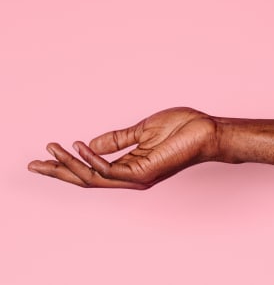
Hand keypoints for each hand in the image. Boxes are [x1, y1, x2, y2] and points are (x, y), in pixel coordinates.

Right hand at [28, 107, 218, 188]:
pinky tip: (80, 145)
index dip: (67, 164)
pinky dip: (92, 159)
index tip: (45, 155)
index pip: (92, 169)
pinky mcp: (144, 173)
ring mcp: (137, 177)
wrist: (206, 130)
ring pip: (94, 178)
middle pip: (87, 179)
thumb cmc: (181, 128)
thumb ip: (116, 139)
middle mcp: (130, 176)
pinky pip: (110, 171)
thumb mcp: (140, 130)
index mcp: (130, 165)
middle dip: (59, 172)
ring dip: (69, 164)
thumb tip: (89, 144)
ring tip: (51, 149)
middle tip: (33, 163)